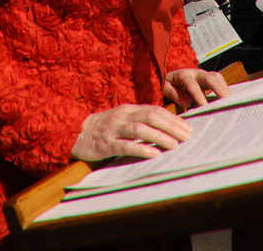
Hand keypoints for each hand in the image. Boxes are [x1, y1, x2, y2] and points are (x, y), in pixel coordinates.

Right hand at [70, 104, 191, 161]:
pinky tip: (153, 154)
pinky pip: (125, 145)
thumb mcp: (121, 119)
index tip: (186, 126)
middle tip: (186, 136)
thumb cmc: (103, 128)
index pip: (154, 109)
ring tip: (174, 144)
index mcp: (128, 109)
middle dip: (170, 125)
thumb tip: (165, 127)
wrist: (75, 133)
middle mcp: (122, 116)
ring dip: (159, 136)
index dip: (171, 118)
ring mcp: (114, 129)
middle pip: (150, 116)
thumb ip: (139, 120)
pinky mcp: (106, 144)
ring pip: (140, 129)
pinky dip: (141, 148)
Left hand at [163, 68, 230, 108]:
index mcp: (182, 75)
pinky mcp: (210, 78)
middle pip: (209, 77)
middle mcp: (195, 73)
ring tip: (229, 103)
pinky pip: (220, 81)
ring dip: (224, 89)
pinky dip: (225, 90)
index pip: (191, 83)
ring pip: (217, 77)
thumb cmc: (168, 84)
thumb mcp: (165, 88)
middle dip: (218, 90)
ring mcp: (204, 74)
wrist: (171, 76)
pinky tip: (229, 100)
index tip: (204, 107)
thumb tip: (188, 102)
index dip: (198, 94)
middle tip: (224, 103)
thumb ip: (174, 94)